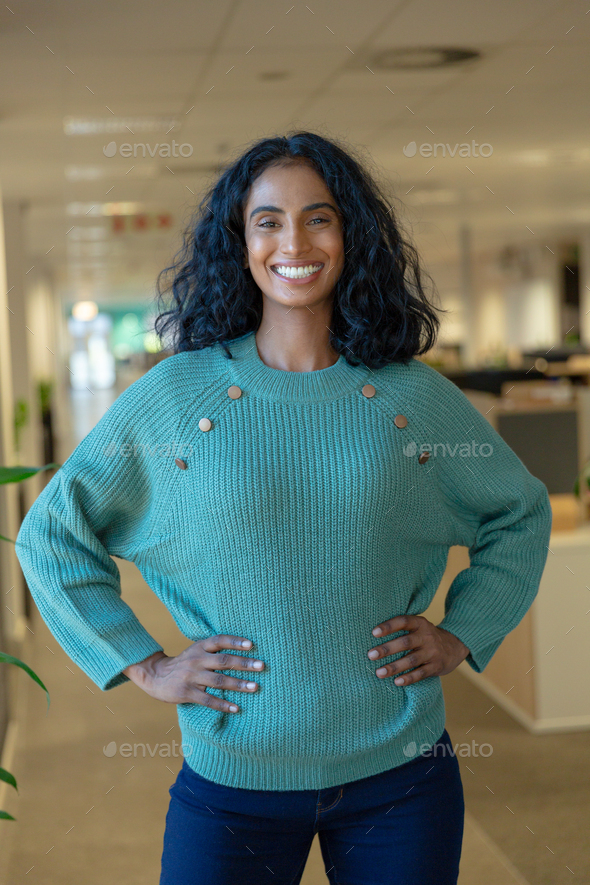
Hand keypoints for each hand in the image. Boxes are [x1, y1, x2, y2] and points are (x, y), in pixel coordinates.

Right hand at [122, 635, 264, 712]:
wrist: (156, 676)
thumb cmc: (184, 663)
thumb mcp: (195, 650)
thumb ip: (213, 650)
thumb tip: (241, 650)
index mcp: (199, 647)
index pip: (219, 641)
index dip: (235, 641)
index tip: (251, 645)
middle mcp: (197, 660)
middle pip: (224, 661)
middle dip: (245, 663)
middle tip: (262, 666)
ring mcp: (191, 677)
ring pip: (219, 681)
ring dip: (239, 684)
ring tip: (255, 687)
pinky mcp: (187, 693)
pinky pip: (209, 700)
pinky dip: (223, 704)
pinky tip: (236, 708)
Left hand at [367, 615, 469, 685]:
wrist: (455, 645)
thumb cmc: (426, 636)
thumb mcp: (419, 626)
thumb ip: (402, 628)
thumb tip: (373, 634)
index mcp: (420, 624)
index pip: (403, 621)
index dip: (389, 626)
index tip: (374, 633)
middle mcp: (426, 636)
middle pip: (405, 642)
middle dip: (387, 649)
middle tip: (371, 655)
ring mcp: (432, 652)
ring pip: (411, 660)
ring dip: (394, 667)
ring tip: (379, 673)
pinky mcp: (436, 666)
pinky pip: (421, 673)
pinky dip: (408, 678)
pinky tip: (397, 682)